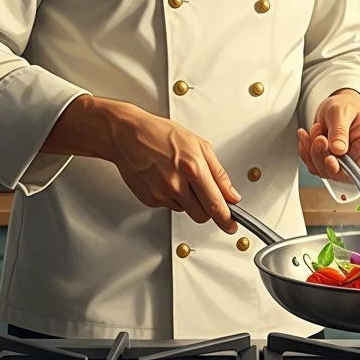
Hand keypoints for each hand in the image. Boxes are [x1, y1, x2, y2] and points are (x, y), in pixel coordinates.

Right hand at [102, 102, 239, 233]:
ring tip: (178, 176)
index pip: (215, 204)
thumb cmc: (160, 134)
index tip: (231, 225)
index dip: (226, 219)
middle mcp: (176, 184)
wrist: (127, 135)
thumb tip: (231, 194)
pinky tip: (165, 178)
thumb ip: (219, 173)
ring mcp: (161, 194)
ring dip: (188, 200)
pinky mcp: (149, 199)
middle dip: (207, 209)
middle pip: (201, 215)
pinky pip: (169, 206)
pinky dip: (171, 196)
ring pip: (185, 210)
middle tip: (204, 193)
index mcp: (193, 168)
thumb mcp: (199, 145)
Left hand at [297, 89, 359, 186]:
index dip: (351, 176)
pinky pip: (313, 166)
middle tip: (320, 138)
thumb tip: (338, 150)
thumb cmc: (345, 106)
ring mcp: (341, 162)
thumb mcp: (343, 112)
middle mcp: (356, 159)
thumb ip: (340, 130)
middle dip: (323, 157)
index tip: (332, 160)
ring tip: (316, 130)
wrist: (335, 105)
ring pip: (324, 171)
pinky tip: (306, 137)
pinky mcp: (327, 161)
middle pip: (340, 175)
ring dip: (313, 152)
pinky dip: (306, 152)